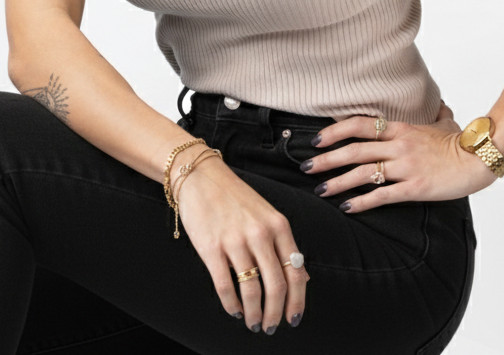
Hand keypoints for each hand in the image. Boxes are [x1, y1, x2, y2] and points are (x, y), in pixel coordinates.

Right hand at [175, 155, 309, 333]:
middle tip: (271, 327)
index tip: (293, 319)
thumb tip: (302, 279)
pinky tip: (234, 310)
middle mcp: (260, 233)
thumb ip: (283, 245)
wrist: (201, 176)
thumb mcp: (267, 215)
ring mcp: (235, 240)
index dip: (297, 302)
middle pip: (276, 286)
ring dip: (254, 314)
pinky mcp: (211, 247)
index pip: (295, 272)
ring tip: (253, 323)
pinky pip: (225, 286)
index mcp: (278, 225)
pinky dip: (232, 305)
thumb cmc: (235, 197)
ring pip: (252, 290)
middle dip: (275, 314)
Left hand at [301, 101, 495, 210]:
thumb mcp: (444, 123)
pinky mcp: (414, 187)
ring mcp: (405, 166)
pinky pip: (382, 194)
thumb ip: (435, 115)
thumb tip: (440, 106)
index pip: (359, 125)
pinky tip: (347, 208)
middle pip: (353, 149)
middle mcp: (398, 145)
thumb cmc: (461, 142)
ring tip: (320, 189)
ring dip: (338, 182)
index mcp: (400, 128)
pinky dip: (362, 202)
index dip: (334, 131)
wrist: (479, 159)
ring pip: (363, 172)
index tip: (316, 139)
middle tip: (306, 167)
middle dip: (327, 159)